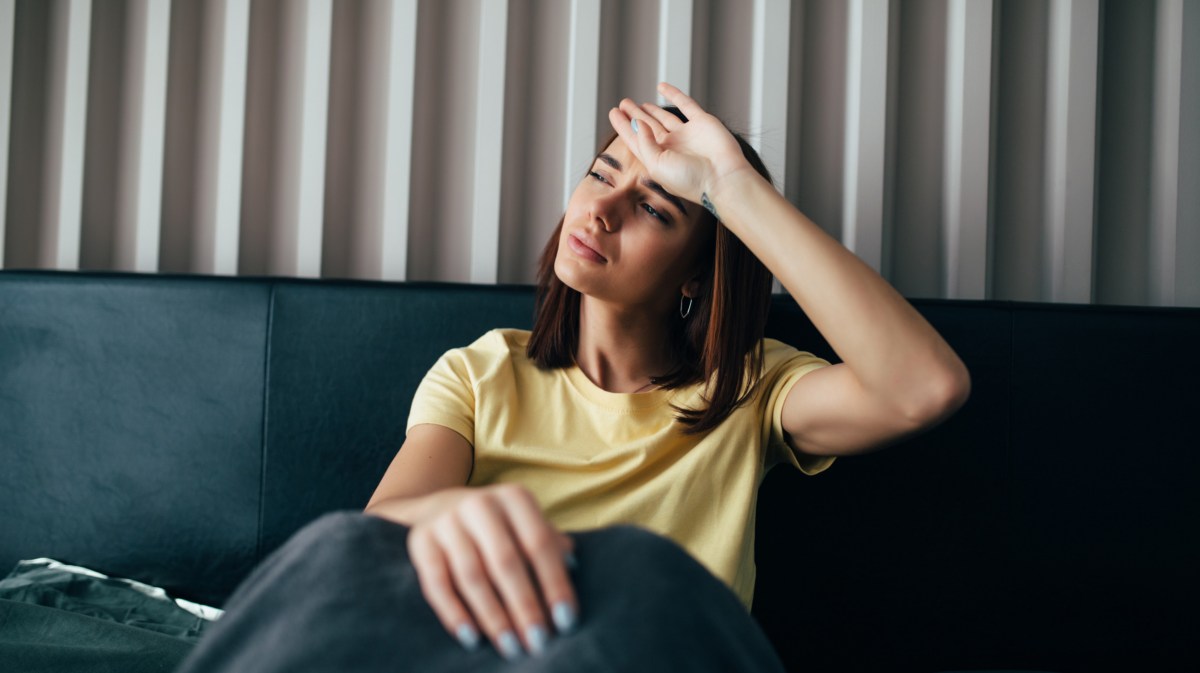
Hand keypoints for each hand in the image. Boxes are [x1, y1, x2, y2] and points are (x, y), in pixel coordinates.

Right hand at [406, 484, 577, 659]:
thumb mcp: (524, 525)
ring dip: (493, 616)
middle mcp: (479, 504)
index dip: (554, 583)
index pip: (539, 543)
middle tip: (537, 642)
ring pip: (472, 576)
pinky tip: (472, 638)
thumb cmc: (498, 526)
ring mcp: (446, 521)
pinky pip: (436, 583)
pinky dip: (454, 613)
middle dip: (525, 606)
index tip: (566, 621)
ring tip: (510, 646)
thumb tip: (574, 568)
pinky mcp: (420, 541)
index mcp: (513, 498)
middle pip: (506, 562)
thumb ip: (549, 544)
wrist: (439, 507)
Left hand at [607, 82, 754, 208]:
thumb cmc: (690, 179)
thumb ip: (645, 143)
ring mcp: (686, 134)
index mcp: (658, 159)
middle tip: (623, 103)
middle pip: (647, 127)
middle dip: (634, 116)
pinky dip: (673, 95)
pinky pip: (685, 105)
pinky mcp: (702, 122)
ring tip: (635, 102)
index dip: (623, 126)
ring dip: (650, 109)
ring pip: (663, 117)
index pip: (636, 139)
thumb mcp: (657, 165)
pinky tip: (661, 87)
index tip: (613, 112)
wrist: (723, 178)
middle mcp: (671, 147)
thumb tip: (637, 123)